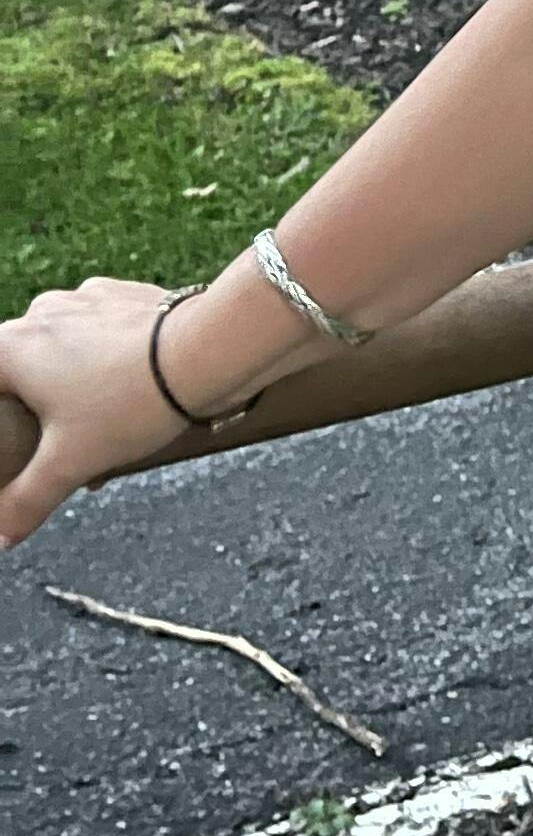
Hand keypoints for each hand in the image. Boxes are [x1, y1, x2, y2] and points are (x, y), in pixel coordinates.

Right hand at [0, 278, 205, 553]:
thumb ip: (27, 501)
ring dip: (76, 391)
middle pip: (22, 371)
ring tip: (107, 431)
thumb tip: (0, 539)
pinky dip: (108, 365)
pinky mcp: (124, 296)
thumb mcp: (70, 462)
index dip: (3, 422)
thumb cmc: (131, 401)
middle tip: (63, 449)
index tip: (22, 443)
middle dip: (40, 414)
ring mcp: (84, 298)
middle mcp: (40, 313)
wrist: (209, 351)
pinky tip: (132, 398)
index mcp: (9, 347)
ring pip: (65, 352)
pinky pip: (102, 334)